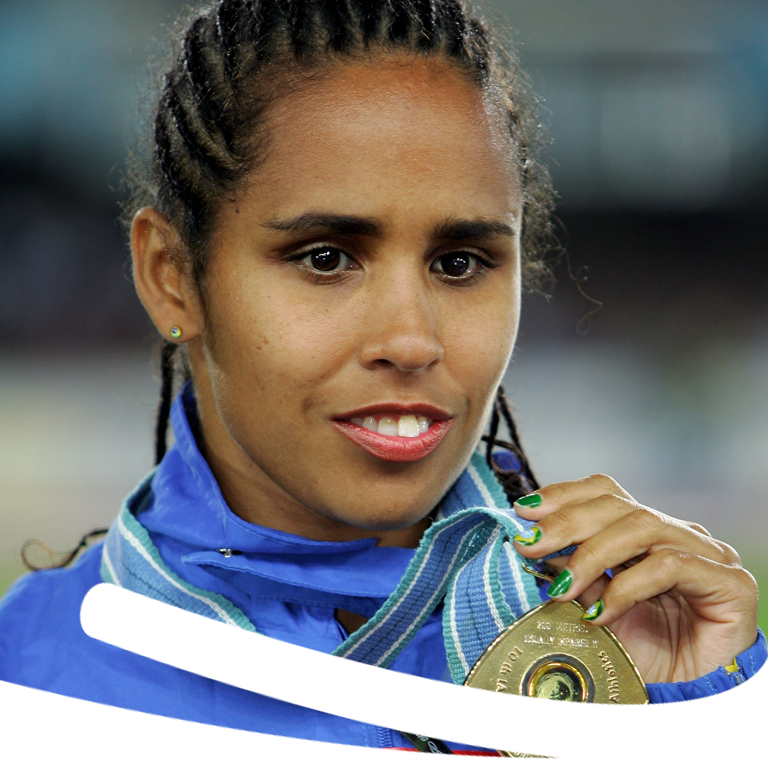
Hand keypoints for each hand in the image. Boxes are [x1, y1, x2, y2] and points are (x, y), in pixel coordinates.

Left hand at [512, 474, 758, 682]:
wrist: (693, 706)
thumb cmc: (644, 657)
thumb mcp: (595, 608)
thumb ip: (573, 574)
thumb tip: (533, 543)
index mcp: (648, 534)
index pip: (605, 493)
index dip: (564, 495)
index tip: (523, 511)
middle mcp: (679, 535)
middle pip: (618, 505)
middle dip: (565, 522)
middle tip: (528, 544)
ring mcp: (709, 554)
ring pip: (642, 526)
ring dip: (591, 555)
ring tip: (561, 590)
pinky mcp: (731, 582)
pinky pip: (670, 565)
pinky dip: (626, 587)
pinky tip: (600, 614)